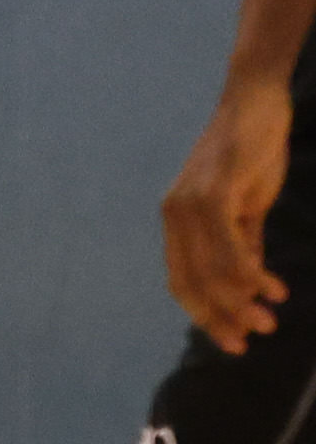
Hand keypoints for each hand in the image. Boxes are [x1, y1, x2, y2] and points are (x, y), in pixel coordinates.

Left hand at [167, 79, 293, 351]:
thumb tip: (249, 284)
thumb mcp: (246, 207)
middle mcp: (175, 214)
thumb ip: (244, 243)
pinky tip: (269, 287)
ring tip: (268, 320)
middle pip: (191, 283)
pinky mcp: (215, 189)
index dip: (205, 315)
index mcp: (177, 221)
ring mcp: (191, 201)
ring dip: (241, 301)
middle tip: (252, 339)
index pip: (182, 281)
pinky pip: (227, 244)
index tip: (233, 341)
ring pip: (210, 269)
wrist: (256, 103)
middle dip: (221, 317)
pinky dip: (247, 272)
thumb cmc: (251, 153)